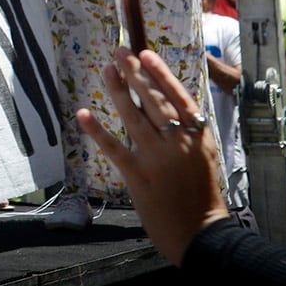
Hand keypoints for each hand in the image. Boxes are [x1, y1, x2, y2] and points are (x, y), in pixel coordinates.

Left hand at [76, 47, 227, 264]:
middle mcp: (179, 145)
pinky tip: (84, 113)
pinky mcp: (139, 177)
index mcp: (198, 139)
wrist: (202, 234)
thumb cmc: (200, 193)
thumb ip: (185, 131)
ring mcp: (158, 161)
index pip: (179, 98)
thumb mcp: (202, 156)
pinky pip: (115, 149)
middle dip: (136, 74)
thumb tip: (161, 100)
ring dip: (118, 92)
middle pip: (154, 102)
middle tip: (119, 52)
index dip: (161, 75)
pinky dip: (98, 130)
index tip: (145, 54)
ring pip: (134, 118)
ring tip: (106, 70)